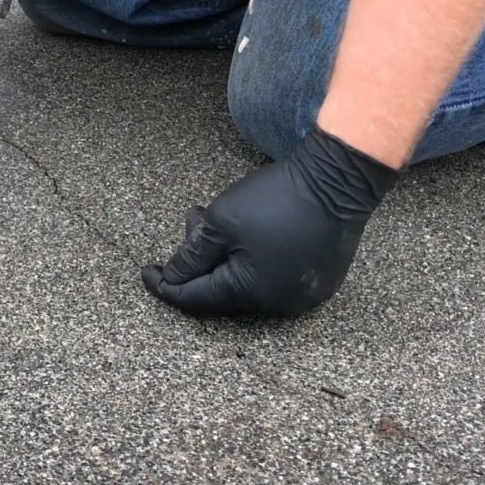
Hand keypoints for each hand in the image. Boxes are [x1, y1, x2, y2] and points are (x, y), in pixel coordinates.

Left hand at [143, 127, 399, 316]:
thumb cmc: (276, 198)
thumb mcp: (220, 222)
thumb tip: (172, 279)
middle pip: (221, 293)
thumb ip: (191, 256)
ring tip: (213, 223)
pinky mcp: (317, 282)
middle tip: (190, 227)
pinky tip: (244, 235)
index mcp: (250, 294)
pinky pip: (272, 280)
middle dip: (198, 263)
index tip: (146, 274)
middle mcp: (277, 305)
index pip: (196, 300)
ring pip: (246, 286)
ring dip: (224, 259)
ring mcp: (302, 296)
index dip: (166, 287)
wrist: (337, 179)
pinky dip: (251, 262)